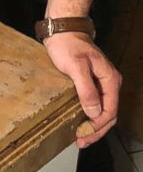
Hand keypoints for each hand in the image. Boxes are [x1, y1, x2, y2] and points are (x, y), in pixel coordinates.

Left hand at [43, 32, 121, 147]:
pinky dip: (88, 115)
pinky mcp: (90, 82)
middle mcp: (108, 82)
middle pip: (108, 113)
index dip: (98, 126)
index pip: (110, 110)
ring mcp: (100, 82)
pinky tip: (78, 121)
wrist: (61, 30)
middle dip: (96, 130)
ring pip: (101, 110)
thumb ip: (86, 89)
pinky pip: (93, 102)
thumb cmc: (68, 44)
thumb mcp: (75, 67)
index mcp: (109, 79)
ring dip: (92, 125)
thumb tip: (95, 112)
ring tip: (80, 137)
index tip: (84, 135)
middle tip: (81, 141)